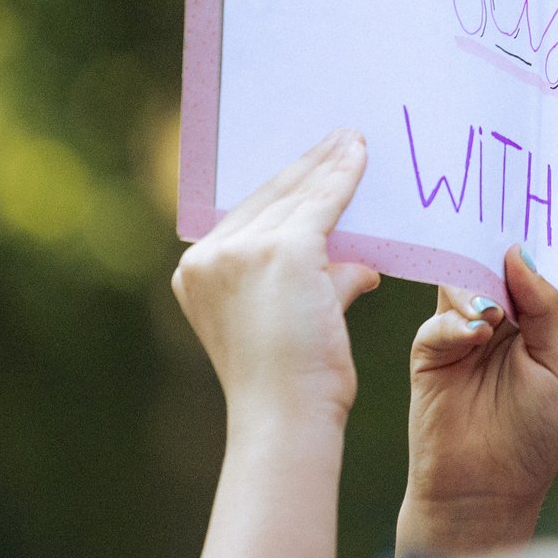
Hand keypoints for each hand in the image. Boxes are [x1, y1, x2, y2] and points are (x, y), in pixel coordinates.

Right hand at [170, 129, 379, 427]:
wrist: (286, 419)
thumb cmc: (292, 386)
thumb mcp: (293, 320)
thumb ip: (319, 282)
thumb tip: (361, 266)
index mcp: (196, 272)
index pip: (247, 215)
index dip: (283, 185)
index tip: (310, 161)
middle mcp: (208, 256)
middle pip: (269, 197)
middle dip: (308, 166)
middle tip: (338, 138)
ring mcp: (240, 251)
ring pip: (297, 196)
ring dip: (329, 165)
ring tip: (353, 142)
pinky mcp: (281, 251)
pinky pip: (321, 204)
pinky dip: (343, 179)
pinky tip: (360, 158)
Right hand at [397, 247, 557, 556]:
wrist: (487, 492)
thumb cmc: (534, 435)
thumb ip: (544, 307)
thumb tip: (519, 251)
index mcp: (531, 322)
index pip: (523, 269)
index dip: (523, 242)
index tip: (525, 199)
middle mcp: (495, 322)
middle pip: (486, 268)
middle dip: (490, 251)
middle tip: (493, 225)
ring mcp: (459, 336)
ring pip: (458, 286)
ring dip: (474, 288)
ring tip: (492, 309)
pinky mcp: (429, 355)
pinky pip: (436, 322)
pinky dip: (455, 322)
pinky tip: (475, 334)